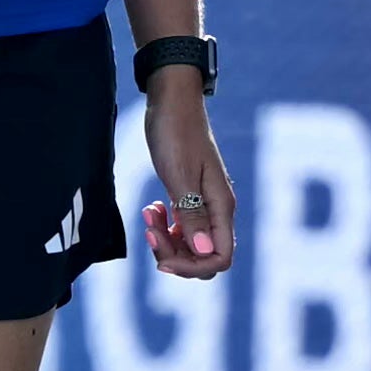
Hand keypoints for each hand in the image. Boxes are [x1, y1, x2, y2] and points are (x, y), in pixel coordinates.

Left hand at [140, 80, 237, 281]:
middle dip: (174, 255)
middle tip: (149, 230)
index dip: (192, 267)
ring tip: (148, 214)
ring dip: (167, 240)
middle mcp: (217, 210)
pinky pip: (183, 228)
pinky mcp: (190, 198)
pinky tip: (153, 209)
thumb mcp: (179, 176)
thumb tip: (204, 251)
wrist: (172, 103)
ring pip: (191, 245)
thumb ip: (193, 215)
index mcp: (221, 206)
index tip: (161, 258)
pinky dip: (166, 227)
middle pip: (204, 256)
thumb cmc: (176, 134)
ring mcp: (204, 205)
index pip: (219, 257)